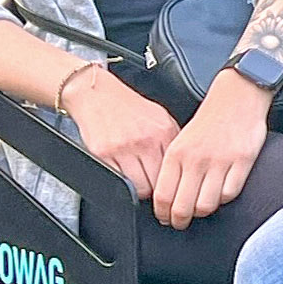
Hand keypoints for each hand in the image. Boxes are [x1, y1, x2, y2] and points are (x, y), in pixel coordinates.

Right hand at [61, 67, 178, 199]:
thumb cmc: (131, 108)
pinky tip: (123, 171)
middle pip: (158, 183)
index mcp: (163, 132)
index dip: (174, 182)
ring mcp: (122, 148)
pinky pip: (117, 180)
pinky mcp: (103, 154)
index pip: (176, 170)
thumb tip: (185, 168)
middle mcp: (144, 140)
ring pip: (138, 187)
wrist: (98, 94)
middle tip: (152, 183)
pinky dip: (121, 182)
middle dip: (156, 188)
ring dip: (139, 188)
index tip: (171, 184)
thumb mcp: (161, 118)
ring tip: (138, 179)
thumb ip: (172, 142)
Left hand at [151, 73, 268, 227]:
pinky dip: (224, 199)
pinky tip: (220, 194)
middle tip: (181, 223)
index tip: (165, 218)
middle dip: (180, 220)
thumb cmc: (209, 122)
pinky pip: (229, 194)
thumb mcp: (181, 141)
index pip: (163, 196)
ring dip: (202, 212)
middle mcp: (196, 159)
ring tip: (201, 209)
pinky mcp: (242, 162)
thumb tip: (165, 198)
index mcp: (176, 154)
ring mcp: (219, 162)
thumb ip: (174, 168)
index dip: (163, 214)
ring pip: (206, 205)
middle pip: (182, 206)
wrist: (236, 98)